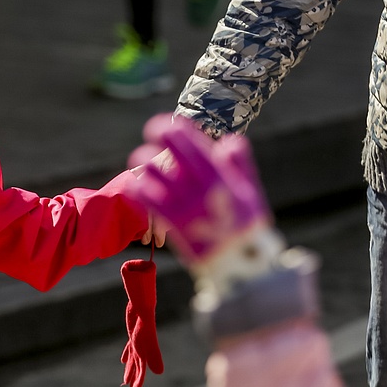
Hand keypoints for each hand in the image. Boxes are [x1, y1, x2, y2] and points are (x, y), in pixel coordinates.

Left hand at [126, 114, 271, 266]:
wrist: (242, 263)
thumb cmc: (246, 225)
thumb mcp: (250, 190)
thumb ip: (239, 163)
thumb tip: (228, 141)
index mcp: (220, 175)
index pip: (194, 142)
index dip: (177, 128)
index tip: (167, 123)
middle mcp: (201, 184)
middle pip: (173, 148)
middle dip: (160, 133)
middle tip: (153, 132)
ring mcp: (185, 202)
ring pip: (153, 169)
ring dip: (145, 162)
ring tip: (144, 163)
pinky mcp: (173, 221)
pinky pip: (146, 197)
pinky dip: (138, 187)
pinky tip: (136, 185)